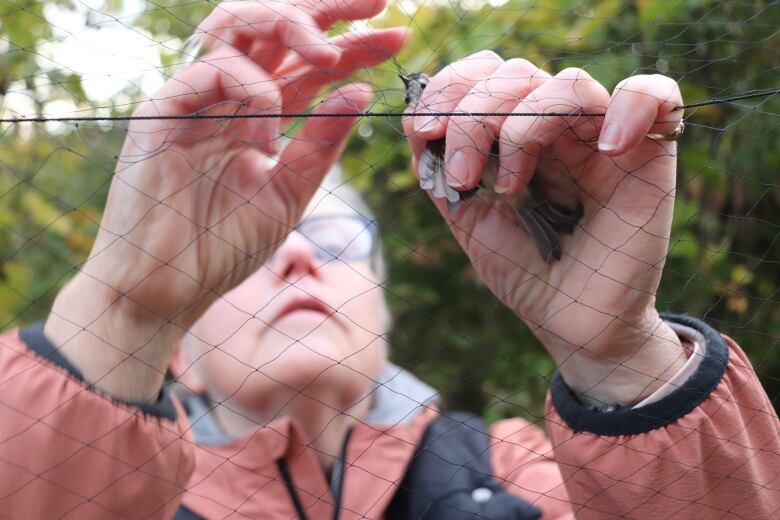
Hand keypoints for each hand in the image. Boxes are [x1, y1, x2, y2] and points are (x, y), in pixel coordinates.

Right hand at [45, 0, 404, 399]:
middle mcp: (227, 98)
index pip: (309, 62)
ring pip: (235, 24)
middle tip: (376, 3)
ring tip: (330, 53)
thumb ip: (321, 145)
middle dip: (326, 7)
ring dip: (289, 24)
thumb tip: (361, 93)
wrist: (169, 291)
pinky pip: (210, 71)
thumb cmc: (222, 246)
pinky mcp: (161, 113)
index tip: (399, 37)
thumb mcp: (289, 193)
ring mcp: (193, 100)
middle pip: (275, 26)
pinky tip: (269, 129)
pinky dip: (251, 89)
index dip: (354, 45)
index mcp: (257, 114)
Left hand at [404, 52, 685, 405]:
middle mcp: (558, 125)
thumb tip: (415, 117)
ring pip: (568, 83)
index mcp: (515, 130)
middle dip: (473, 117)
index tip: (425, 131)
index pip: (485, 71)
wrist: (572, 324)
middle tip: (461, 175)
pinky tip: (605, 150)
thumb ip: (439, 167)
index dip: (450, 87)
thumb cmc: (524, 271)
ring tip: (512, 185)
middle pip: (516, 74)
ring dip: (524, 127)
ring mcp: (602, 135)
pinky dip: (628, 108)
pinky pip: (653, 95)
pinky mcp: (650, 154)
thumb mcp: (466, 216)